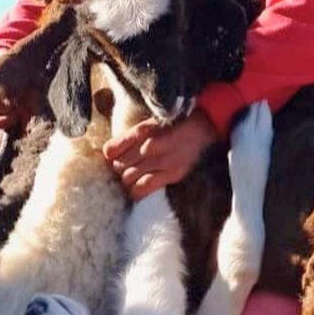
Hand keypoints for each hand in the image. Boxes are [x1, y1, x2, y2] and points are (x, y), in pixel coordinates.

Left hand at [102, 111, 218, 200]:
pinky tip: (138, 188)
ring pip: (128, 178)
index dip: (110, 156)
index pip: (111, 150)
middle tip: (127, 166)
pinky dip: (136, 191)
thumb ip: (129, 137)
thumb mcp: (150, 123)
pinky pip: (143, 189)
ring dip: (127, 179)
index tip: (115, 156)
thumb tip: (108, 153)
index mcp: (142, 130)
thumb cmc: (175, 124)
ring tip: (135, 175)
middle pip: (118, 166)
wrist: (205, 126)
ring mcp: (161, 161)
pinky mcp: (172, 174)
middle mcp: (149, 146)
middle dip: (119, 167)